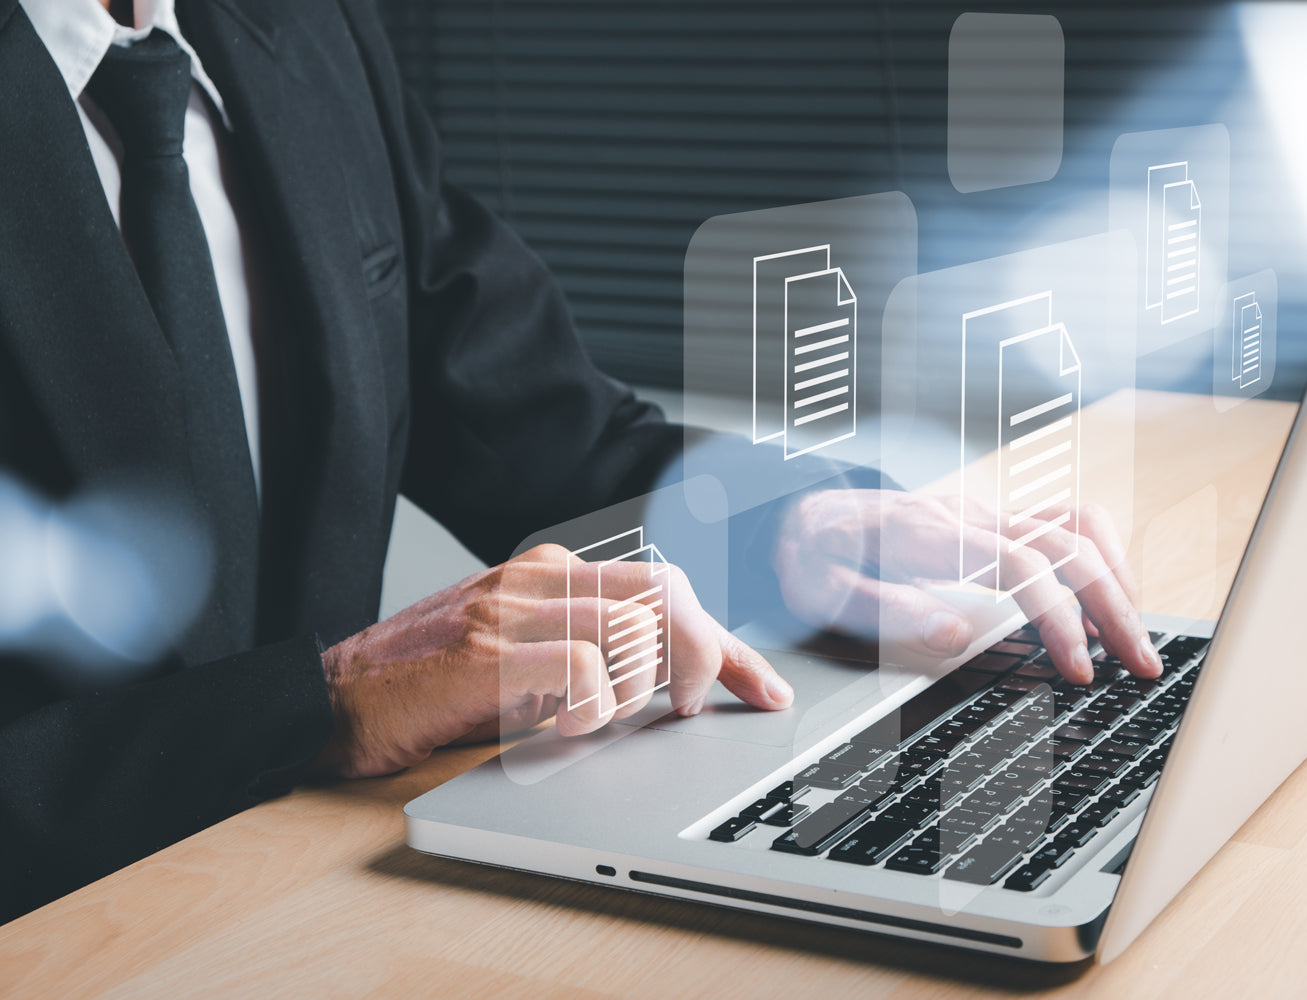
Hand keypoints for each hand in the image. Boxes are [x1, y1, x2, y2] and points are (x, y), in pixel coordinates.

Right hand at [312, 543, 792, 777]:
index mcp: (554, 573)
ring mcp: (512, 609)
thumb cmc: (430, 686)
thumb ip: (590, 655)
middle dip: (706, 655)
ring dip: (639, 689)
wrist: (333, 698)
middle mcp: (540, 578)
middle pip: (666, 595)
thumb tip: (673, 681)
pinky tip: (567, 725)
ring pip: (631, 627)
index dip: (726, 643)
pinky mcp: (486, 651)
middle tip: (694, 708)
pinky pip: (581, 664)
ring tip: (602, 720)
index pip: (667, 591)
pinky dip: (595, 703)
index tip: (762, 687)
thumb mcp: (525, 660)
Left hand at [773, 489, 1159, 684]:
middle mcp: (966, 512)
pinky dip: (1098, 554)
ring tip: (1135, 635)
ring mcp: (984, 509)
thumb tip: (955, 635)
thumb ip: (886, 611)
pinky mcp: (991, 516)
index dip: (1058, 618)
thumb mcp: (822, 590)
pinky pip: (1063, 519)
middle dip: (1113, 606)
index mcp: (928, 531)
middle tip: (1142, 664)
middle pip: (1067, 546)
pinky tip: (1105, 597)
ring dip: (1117, 578)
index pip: (1021, 566)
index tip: (1079, 669)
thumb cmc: (810, 555)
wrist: (797, 509)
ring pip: (1077, 526)